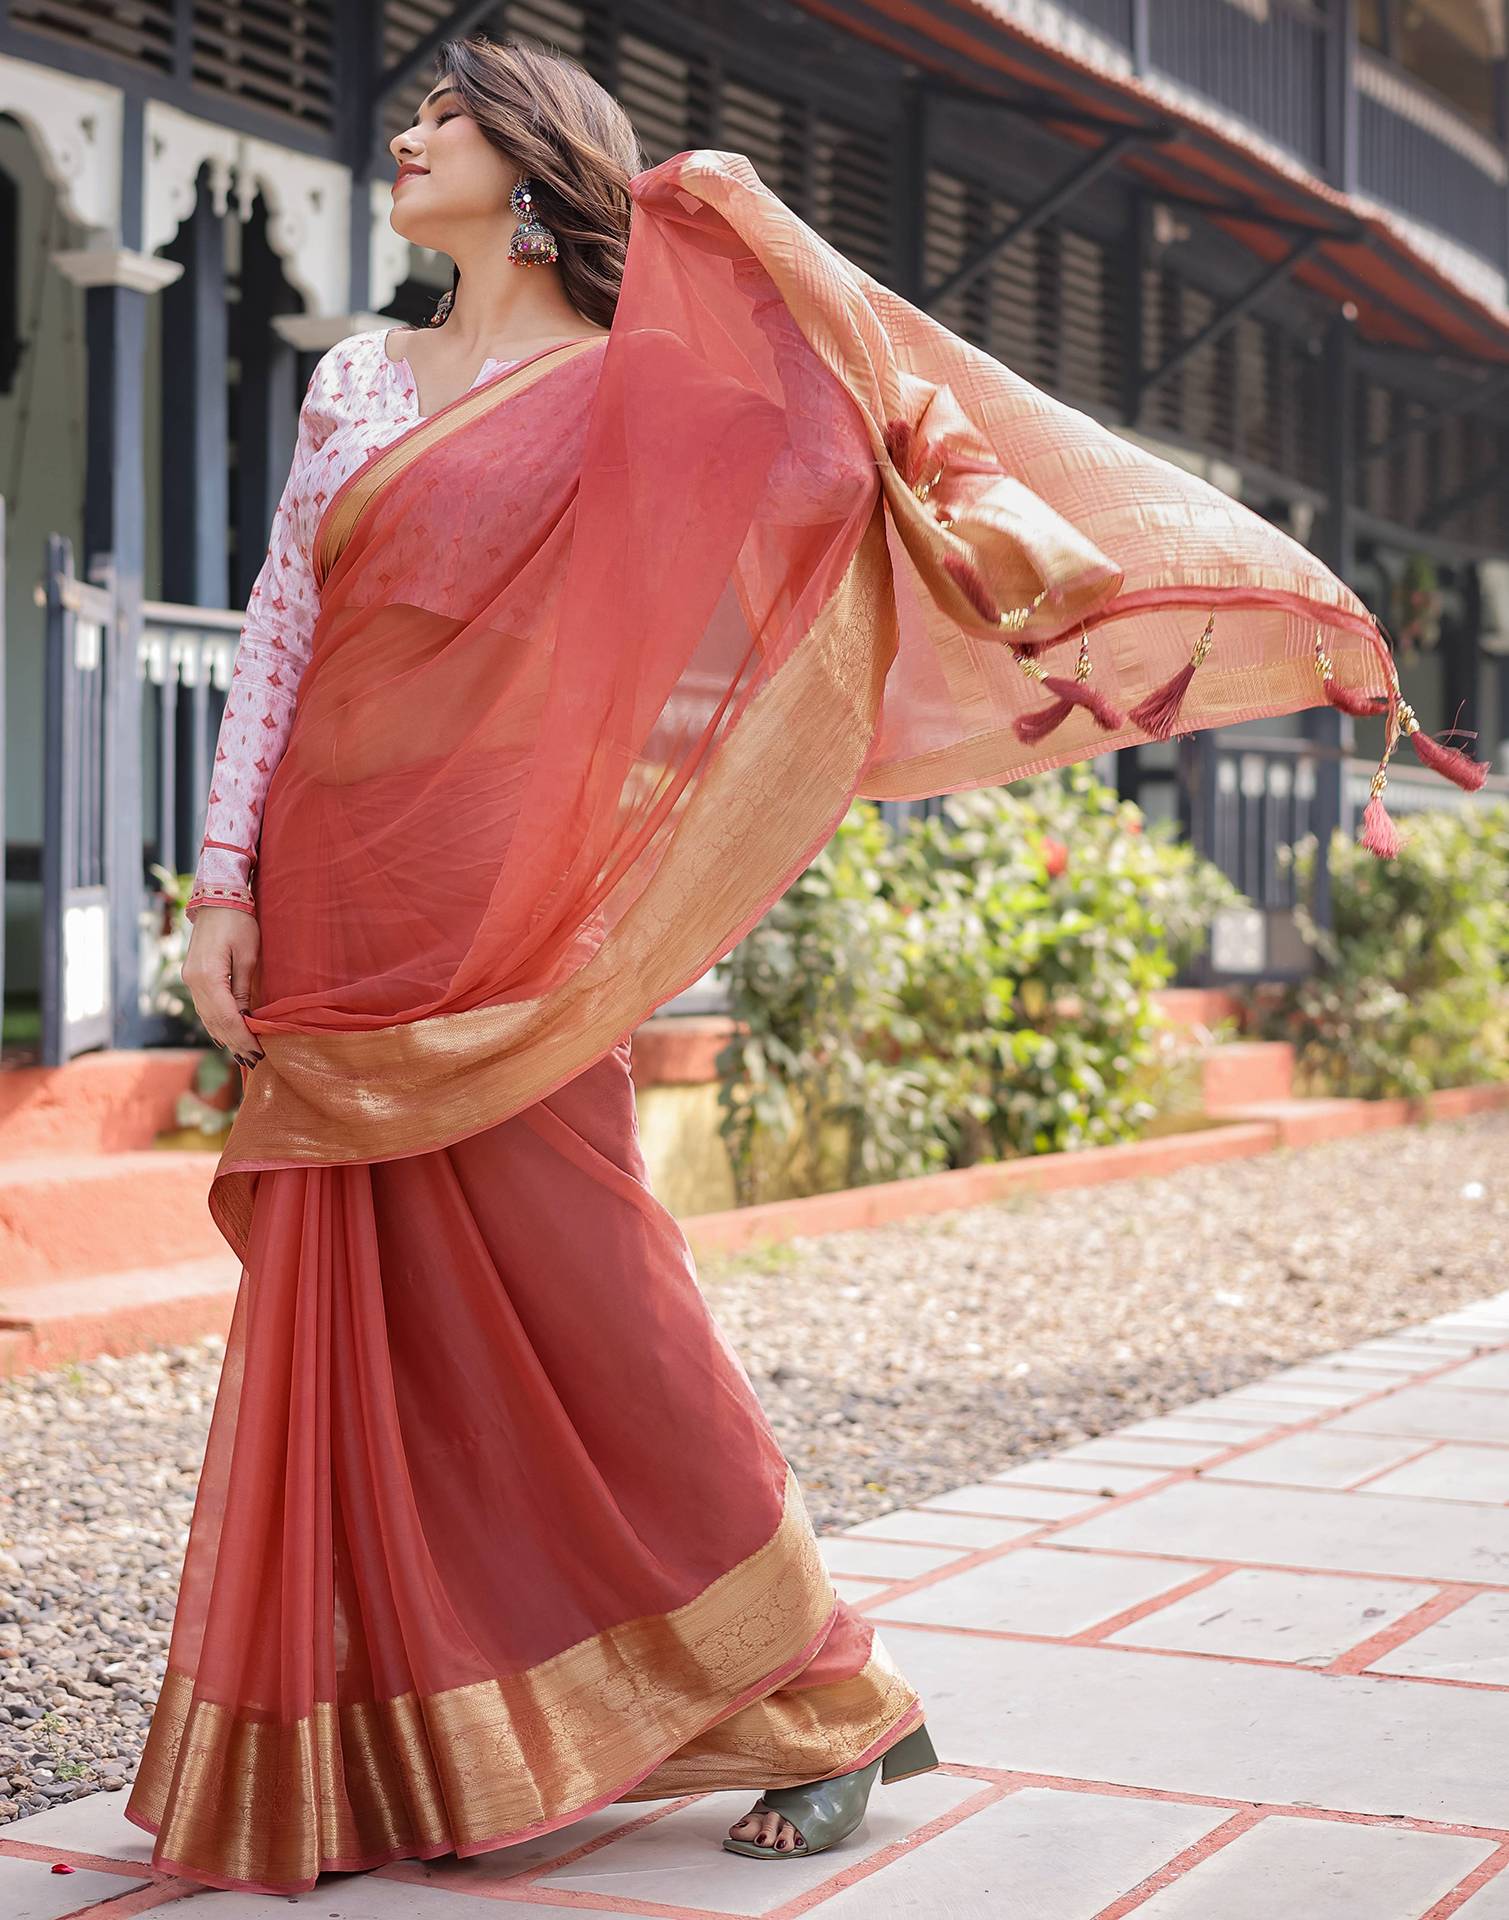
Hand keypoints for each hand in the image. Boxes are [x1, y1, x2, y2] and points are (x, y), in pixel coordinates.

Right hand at [182, 908, 264, 1069]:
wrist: (217, 900)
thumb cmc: (239, 923)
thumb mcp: (248, 956)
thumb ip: (244, 990)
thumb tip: (246, 1019)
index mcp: (207, 977)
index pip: (226, 1018)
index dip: (242, 1038)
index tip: (258, 1053)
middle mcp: (193, 982)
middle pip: (214, 1022)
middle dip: (234, 1043)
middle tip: (254, 1060)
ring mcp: (190, 980)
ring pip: (207, 1018)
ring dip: (225, 1037)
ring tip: (243, 1054)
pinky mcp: (192, 978)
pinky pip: (204, 1009)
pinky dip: (216, 1024)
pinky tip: (227, 1036)